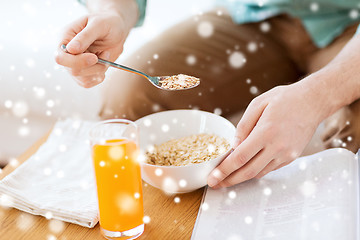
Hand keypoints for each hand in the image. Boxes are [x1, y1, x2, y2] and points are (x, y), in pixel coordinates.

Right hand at [55, 12, 129, 87]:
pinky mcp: (84, 72)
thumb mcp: (98, 24)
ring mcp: (74, 63)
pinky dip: (99, 76)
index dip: (77, 61)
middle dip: (92, 66)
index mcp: (65, 37)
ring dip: (99, 70)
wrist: (117, 30)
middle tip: (106, 54)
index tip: (94, 57)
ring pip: (81, 78)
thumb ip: (85, 36)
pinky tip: (105, 64)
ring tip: (106, 54)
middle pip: (72, 70)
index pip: (60, 57)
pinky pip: (88, 82)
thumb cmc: (107, 22)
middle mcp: (67, 52)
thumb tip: (71, 49)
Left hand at [207, 82, 326, 187]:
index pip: (240, 157)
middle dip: (229, 180)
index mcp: (266, 132)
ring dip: (241, 177)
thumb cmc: (284, 99)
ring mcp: (286, 154)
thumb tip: (233, 145)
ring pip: (259, 173)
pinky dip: (255, 170)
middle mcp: (277, 147)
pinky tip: (246, 168)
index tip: (212, 178)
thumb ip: (243, 126)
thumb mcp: (258, 104)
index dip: (224, 170)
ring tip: (227, 177)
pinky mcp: (292, 157)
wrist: (313, 102)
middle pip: (248, 171)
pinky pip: (269, 169)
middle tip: (215, 184)